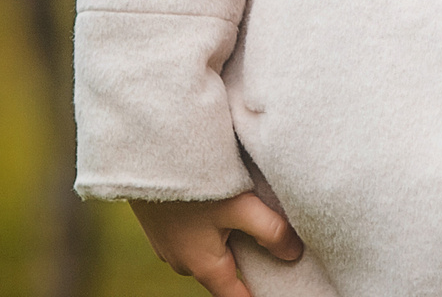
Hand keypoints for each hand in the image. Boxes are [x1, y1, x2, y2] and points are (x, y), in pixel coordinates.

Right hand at [127, 192, 302, 296]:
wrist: (146, 157)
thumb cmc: (194, 184)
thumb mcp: (240, 206)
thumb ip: (271, 231)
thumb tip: (294, 253)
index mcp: (203, 266)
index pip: (235, 295)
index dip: (256, 295)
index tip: (275, 289)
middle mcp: (181, 262)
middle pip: (222, 270)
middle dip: (244, 261)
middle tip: (269, 244)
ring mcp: (166, 244)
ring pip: (205, 249)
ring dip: (224, 237)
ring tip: (242, 213)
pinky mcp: (159, 225)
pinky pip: (190, 233)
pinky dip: (206, 224)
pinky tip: (215, 201)